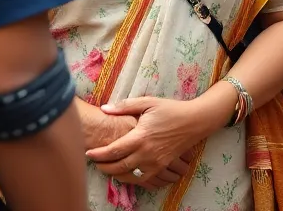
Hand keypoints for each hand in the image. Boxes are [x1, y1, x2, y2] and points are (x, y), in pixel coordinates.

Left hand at [87, 96, 207, 185]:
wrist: (194, 121)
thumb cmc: (170, 109)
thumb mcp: (148, 102)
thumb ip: (125, 106)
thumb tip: (104, 109)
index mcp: (141, 136)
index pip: (114, 150)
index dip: (99, 154)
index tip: (88, 153)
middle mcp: (147, 153)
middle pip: (119, 167)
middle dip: (103, 167)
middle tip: (94, 162)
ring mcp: (155, 163)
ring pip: (130, 176)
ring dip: (115, 174)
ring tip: (106, 168)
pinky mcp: (161, 167)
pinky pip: (142, 179)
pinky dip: (130, 179)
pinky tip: (125, 173)